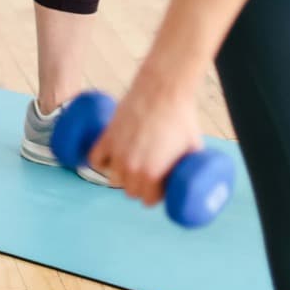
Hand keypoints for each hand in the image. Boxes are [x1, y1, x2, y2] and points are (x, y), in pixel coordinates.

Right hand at [87, 75, 201, 206]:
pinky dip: (102, 161)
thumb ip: (188, 167)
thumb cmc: (181, 117)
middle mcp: (130, 167)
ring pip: (114, 178)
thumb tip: (192, 176)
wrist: (164, 89)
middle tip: (150, 175)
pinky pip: (96, 159)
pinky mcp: (107, 136)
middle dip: (141, 186)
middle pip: (131, 191)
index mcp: (151, 175)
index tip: (161, 187)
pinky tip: (112, 158)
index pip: (148, 200)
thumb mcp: (193, 148)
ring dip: (124, 175)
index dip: (157, 195)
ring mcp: (116, 152)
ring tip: (135, 164)